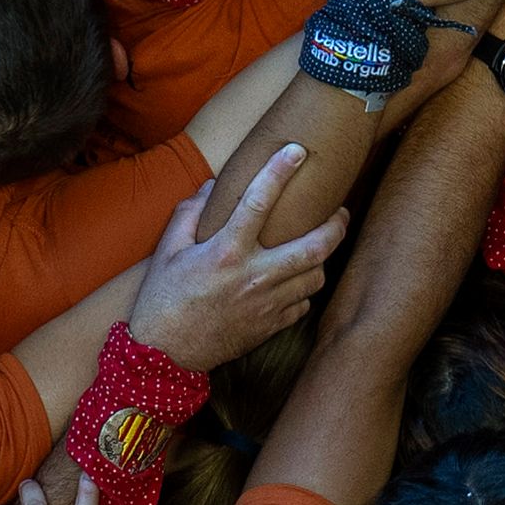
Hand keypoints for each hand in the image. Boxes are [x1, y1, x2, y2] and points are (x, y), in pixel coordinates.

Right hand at [125, 146, 348, 372]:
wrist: (165, 354)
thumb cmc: (163, 298)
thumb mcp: (167, 251)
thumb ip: (190, 214)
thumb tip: (211, 185)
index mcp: (226, 252)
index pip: (259, 201)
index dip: (280, 171)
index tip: (297, 150)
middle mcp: (255, 276)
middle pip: (316, 246)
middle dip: (336, 224)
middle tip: (341, 211)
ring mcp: (268, 303)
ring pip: (317, 275)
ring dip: (321, 259)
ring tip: (316, 246)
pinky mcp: (273, 325)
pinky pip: (305, 303)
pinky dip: (304, 289)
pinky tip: (295, 280)